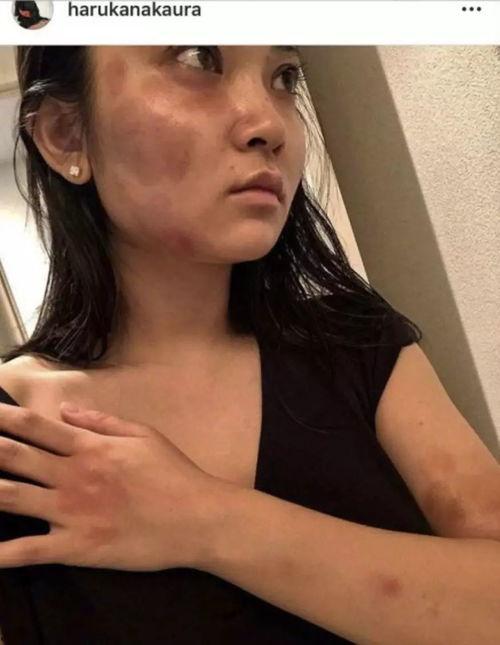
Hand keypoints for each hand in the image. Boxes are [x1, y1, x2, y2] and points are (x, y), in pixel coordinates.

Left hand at [0, 402, 227, 571]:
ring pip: (11, 497)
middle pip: (14, 457)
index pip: (35, 426)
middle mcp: (73, 476)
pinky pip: (29, 551)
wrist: (196, 518)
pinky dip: (1, 553)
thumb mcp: (143, 435)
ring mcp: (71, 512)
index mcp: (89, 447)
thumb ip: (102, 422)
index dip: (2, 417)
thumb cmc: (173, 473)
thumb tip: (68, 410)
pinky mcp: (76, 546)